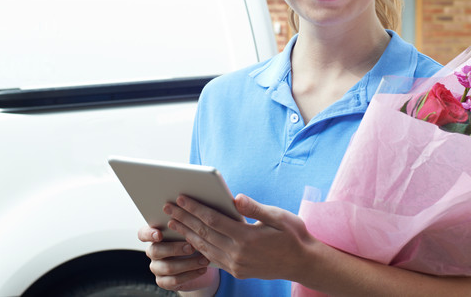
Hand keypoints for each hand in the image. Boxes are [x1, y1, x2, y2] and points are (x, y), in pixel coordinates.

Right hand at [137, 225, 218, 291]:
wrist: (198, 261)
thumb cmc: (194, 239)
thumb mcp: (190, 229)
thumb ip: (186, 221)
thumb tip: (195, 210)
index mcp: (155, 235)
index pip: (143, 233)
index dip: (149, 234)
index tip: (159, 233)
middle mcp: (153, 251)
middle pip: (156, 251)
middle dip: (175, 249)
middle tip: (191, 247)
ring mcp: (157, 267)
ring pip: (167, 267)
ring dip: (188, 263)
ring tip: (204, 259)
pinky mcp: (163, 281)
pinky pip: (173, 281)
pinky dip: (190, 275)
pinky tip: (202, 269)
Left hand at [165, 194, 312, 281]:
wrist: (303, 263)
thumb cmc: (292, 235)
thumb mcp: (278, 216)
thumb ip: (255, 208)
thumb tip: (236, 197)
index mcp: (246, 237)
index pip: (213, 220)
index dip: (195, 208)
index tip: (181, 198)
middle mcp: (238, 254)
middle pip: (204, 233)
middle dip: (184, 218)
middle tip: (167, 206)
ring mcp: (236, 265)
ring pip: (205, 247)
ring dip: (187, 233)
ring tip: (173, 221)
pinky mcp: (237, 271)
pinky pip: (213, 258)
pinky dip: (199, 247)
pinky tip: (190, 238)